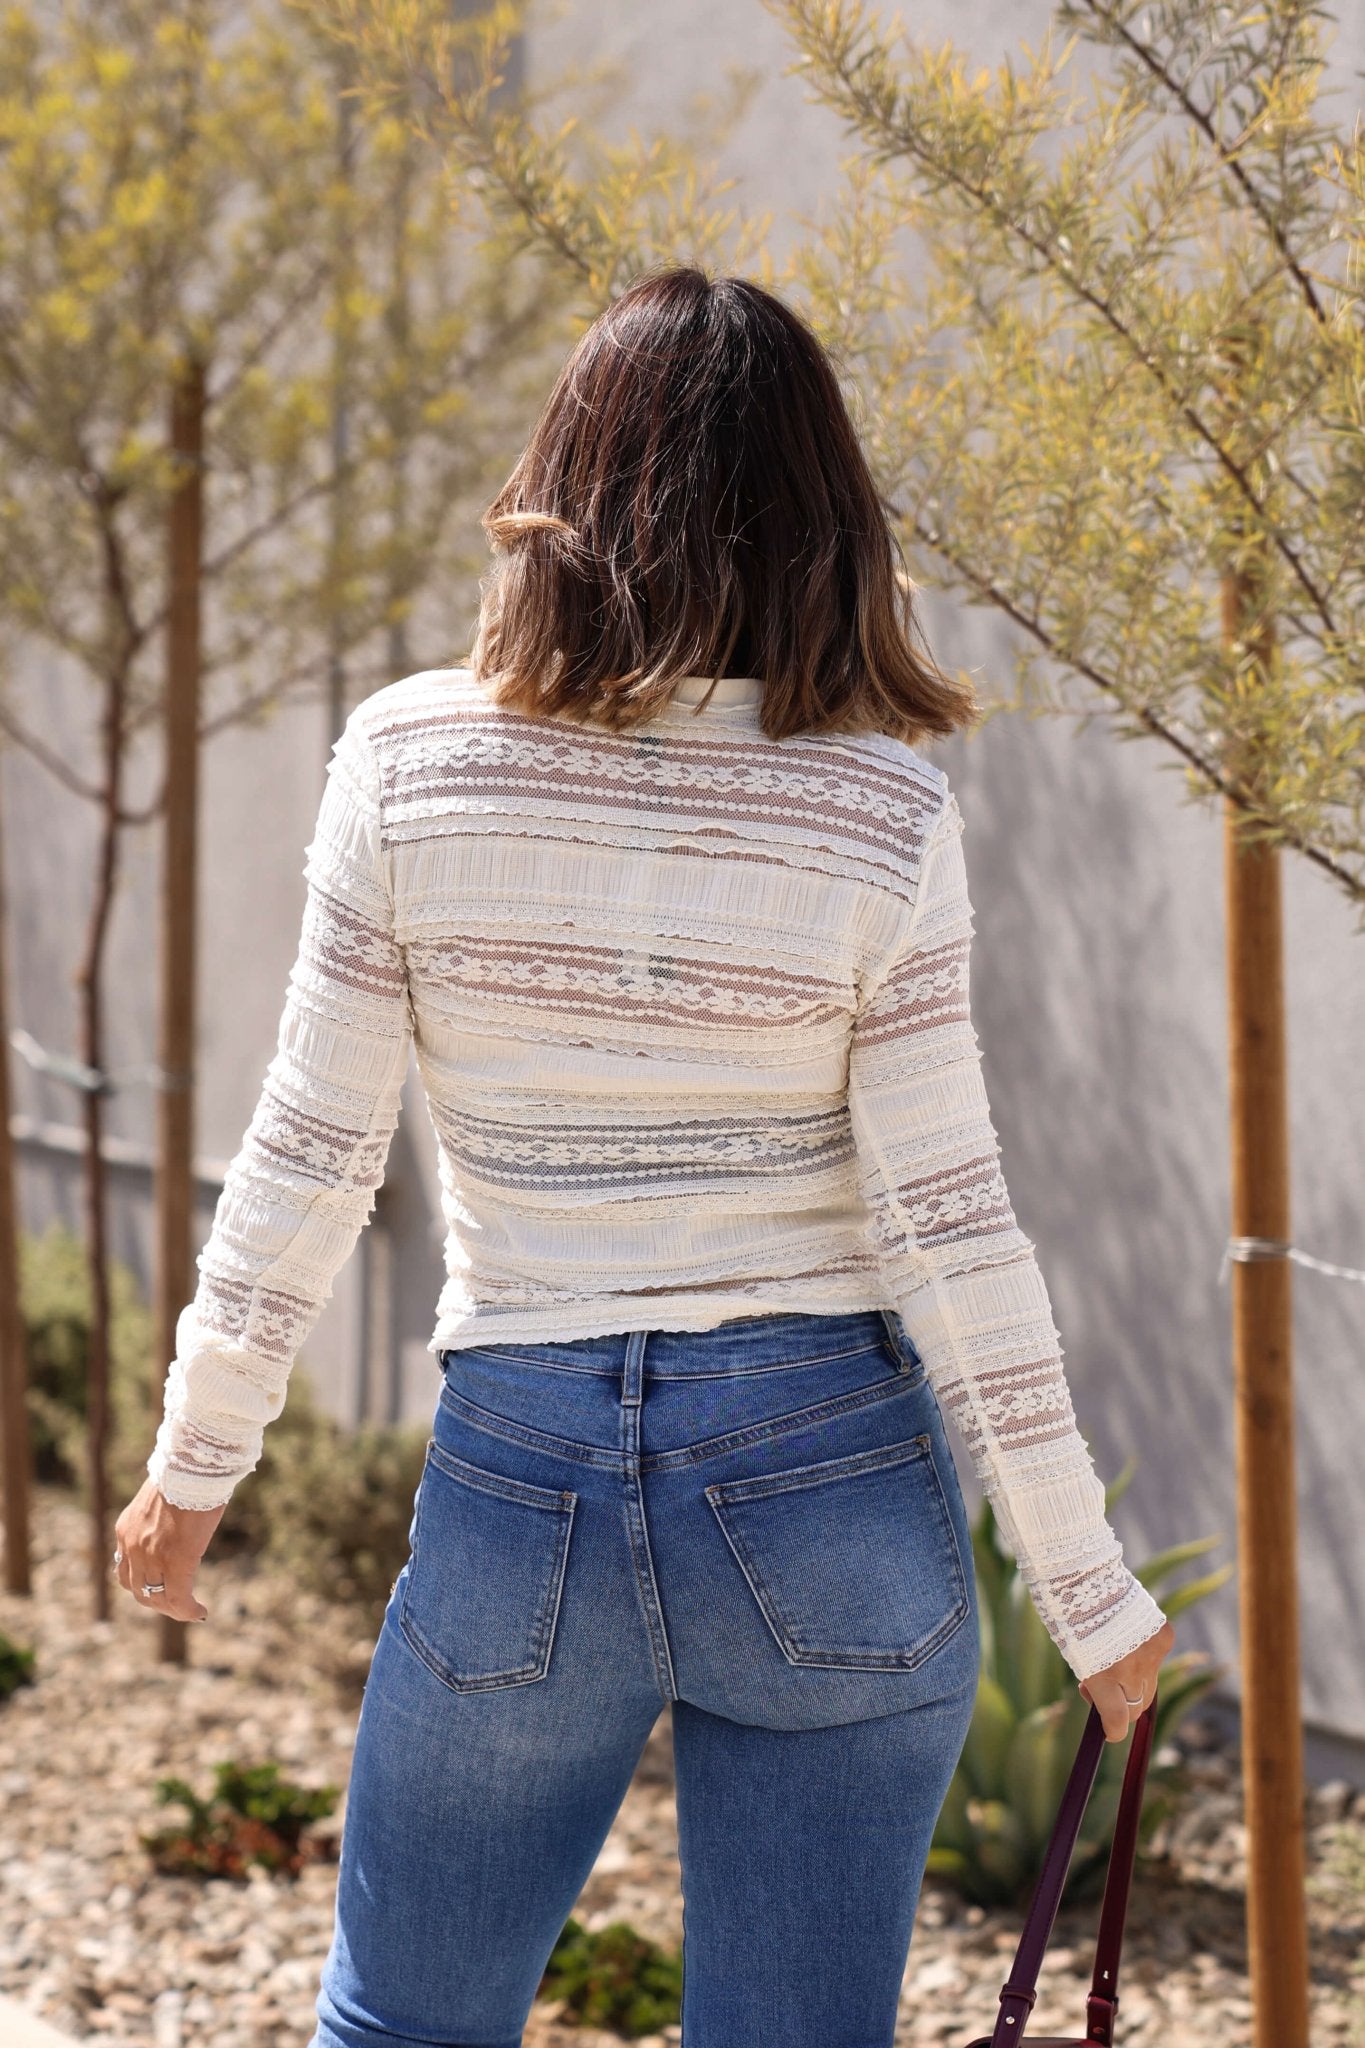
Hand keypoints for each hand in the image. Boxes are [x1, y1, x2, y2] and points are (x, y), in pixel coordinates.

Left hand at [113, 1477, 225, 1623]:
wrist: (193, 1464)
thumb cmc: (186, 1472)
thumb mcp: (162, 1498)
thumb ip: (160, 1518)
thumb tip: (177, 1524)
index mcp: (126, 1529)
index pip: (126, 1569)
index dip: (143, 1583)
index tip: (161, 1589)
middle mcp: (131, 1546)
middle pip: (137, 1589)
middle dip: (157, 1601)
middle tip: (177, 1605)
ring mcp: (150, 1556)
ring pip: (155, 1598)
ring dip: (171, 1608)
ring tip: (188, 1610)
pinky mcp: (175, 1562)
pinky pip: (178, 1597)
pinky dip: (187, 1610)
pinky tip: (199, 1612)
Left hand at [1078, 1617, 1176, 1741]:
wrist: (1085, 1572)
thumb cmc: (1069, 1614)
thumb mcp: (1075, 1656)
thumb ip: (1095, 1681)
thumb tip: (1106, 1698)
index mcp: (1103, 1677)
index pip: (1119, 1722)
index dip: (1114, 1730)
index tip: (1109, 1731)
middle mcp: (1132, 1670)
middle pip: (1137, 1706)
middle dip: (1121, 1704)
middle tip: (1099, 1685)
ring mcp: (1152, 1653)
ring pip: (1149, 1683)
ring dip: (1133, 1678)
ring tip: (1109, 1652)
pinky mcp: (1165, 1636)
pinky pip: (1157, 1657)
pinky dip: (1145, 1654)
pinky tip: (1127, 1634)